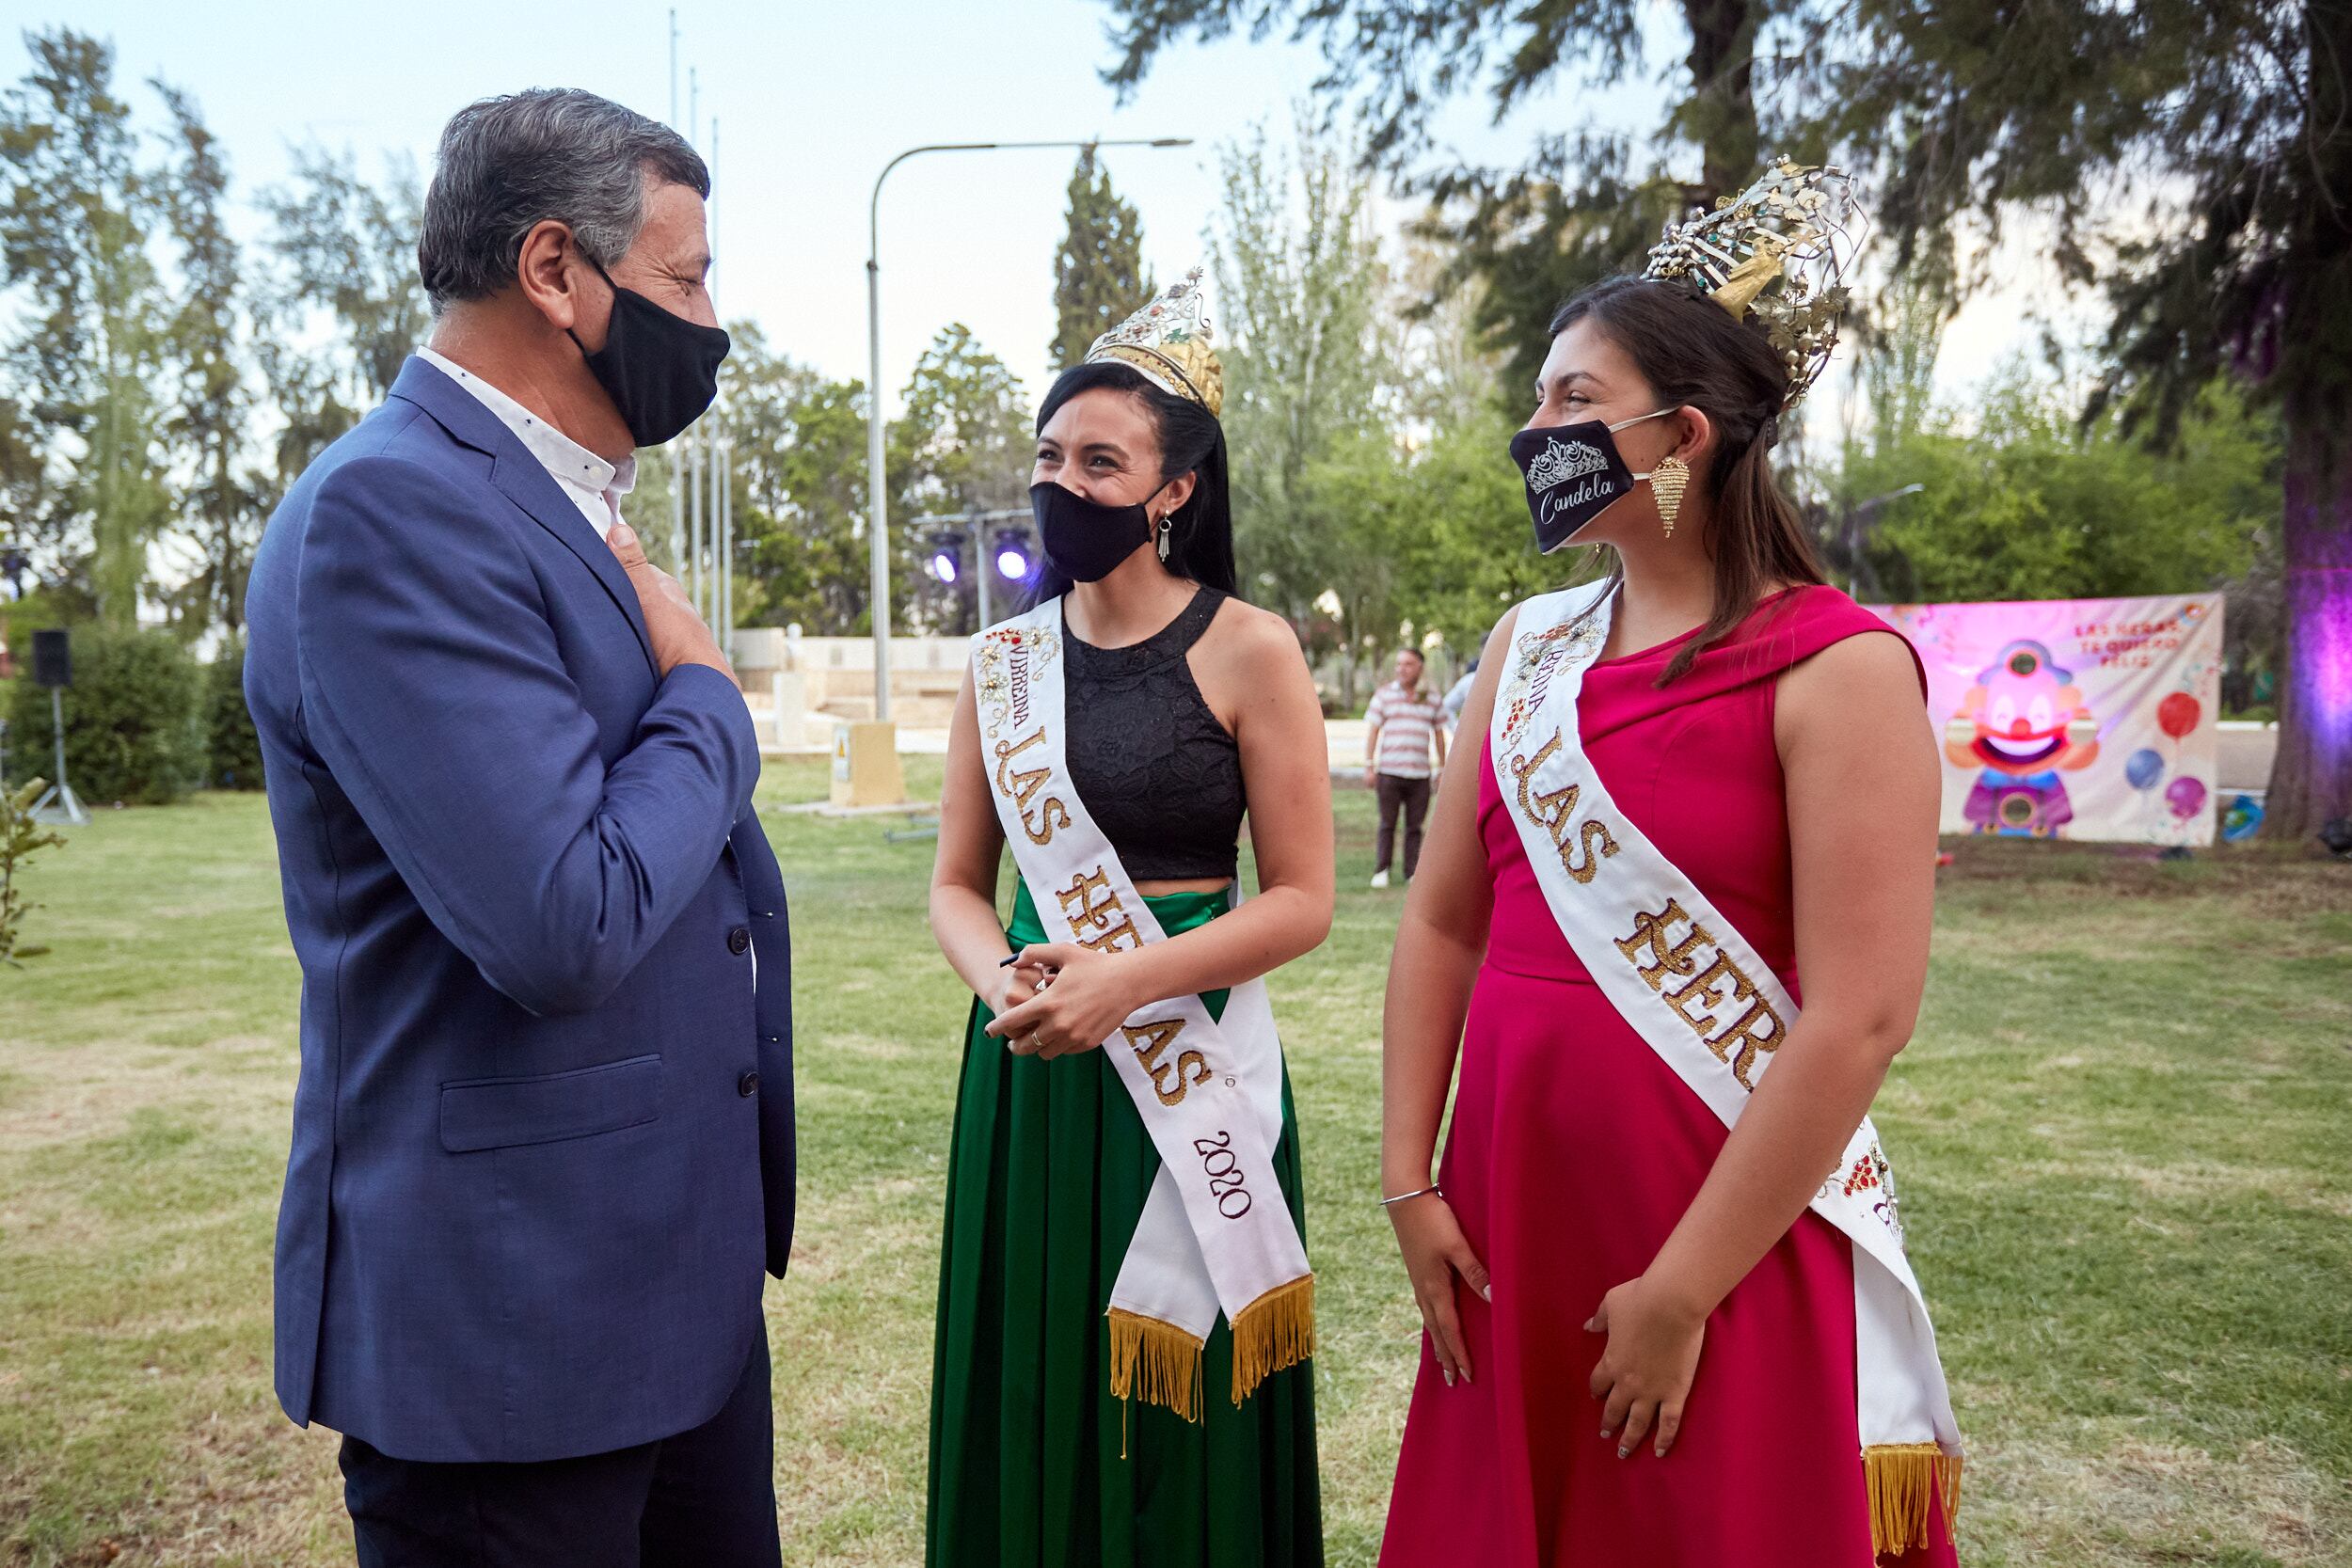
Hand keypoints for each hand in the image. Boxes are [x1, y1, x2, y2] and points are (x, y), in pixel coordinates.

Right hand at [605, 522, 734, 682]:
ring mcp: (672, 635)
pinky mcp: (669, 660)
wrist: (698, 687)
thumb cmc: (677, 643)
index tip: (591, 570)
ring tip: (604, 632)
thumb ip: (632, 569)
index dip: (614, 568)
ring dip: (624, 625)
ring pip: (641, 622)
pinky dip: (631, 646)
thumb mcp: (649, 599)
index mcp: (669, 591)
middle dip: (618, 598)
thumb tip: (619, 530)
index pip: (636, 570)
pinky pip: (643, 645)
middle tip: (593, 605)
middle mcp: (673, 610)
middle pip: (638, 597)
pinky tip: (622, 654)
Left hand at [981, 941, 1139, 1057]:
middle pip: (1025, 1045)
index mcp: (1048, 1002)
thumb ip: (1033, 953)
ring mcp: (1074, 1037)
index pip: (1012, 1021)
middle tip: (1012, 1042)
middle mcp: (1058, 1024)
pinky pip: (1064, 1051)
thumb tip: (1013, 963)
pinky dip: (1057, 1046)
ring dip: (1037, 1047)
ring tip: (1036, 1039)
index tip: (989, 1031)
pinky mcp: (1087, 1043)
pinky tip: (1059, 1035)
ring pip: (1044, 1052)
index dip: (996, 1028)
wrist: (1128, 982)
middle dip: (1014, 1045)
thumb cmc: (1094, 964)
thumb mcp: (1063, 952)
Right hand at [1388, 1191, 1488, 1386]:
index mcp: (1435, 1288)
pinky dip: (1432, 1323)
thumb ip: (1475, 1272)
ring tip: (1441, 1360)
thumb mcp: (1457, 1245)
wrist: (1404, 1198)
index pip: (1450, 1330)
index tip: (1468, 1375)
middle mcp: (1424, 1289)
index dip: (1460, 1353)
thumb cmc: (1433, 1220)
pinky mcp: (1417, 1270)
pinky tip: (1433, 1320)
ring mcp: (1418, 1280)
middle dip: (1446, 1356)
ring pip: (1429, 1320)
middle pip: (1437, 1331)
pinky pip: (1425, 1307)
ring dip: (1438, 1342)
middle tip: (1453, 1380)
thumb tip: (1493, 1299)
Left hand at [1585, 1275, 1705, 1458]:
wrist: (1671, 1304)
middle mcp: (1627, 1382)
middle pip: (1614, 1408)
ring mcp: (1651, 1391)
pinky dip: (1664, 1440)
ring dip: (1629, 1439)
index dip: (1596, 1391)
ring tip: (1623, 1452)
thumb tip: (1587, 1327)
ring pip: (1638, 1423)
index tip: (1596, 1397)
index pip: (1598, 1383)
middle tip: (1605, 1436)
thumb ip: (1599, 1319)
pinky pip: (1668, 1423)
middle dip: (1608, 1423)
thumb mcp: (1611, 1303)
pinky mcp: (1675, 1393)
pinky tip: (1659, 1451)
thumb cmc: (1640, 1298)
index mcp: (1610, 1361)